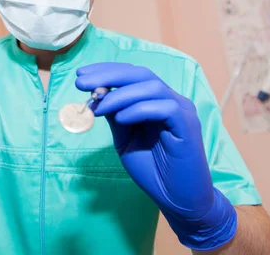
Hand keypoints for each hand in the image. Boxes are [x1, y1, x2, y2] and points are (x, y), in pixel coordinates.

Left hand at [76, 62, 236, 249]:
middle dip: (108, 75)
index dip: (107, 70)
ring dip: (120, 94)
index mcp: (157, 100)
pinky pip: (165, 108)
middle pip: (141, 74)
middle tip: (81, 82)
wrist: (178, 200)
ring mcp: (182, 111)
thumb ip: (116, 117)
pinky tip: (121, 118)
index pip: (132, 74)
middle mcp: (172, 99)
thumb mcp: (126, 139)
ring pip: (152, 87)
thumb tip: (96, 96)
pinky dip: (139, 109)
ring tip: (98, 107)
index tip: (81, 75)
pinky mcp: (188, 126)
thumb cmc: (153, 170)